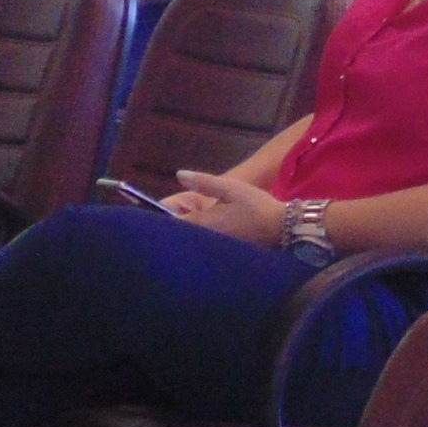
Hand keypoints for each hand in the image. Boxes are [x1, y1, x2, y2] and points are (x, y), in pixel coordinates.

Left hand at [162, 168, 286, 245]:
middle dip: (167, 226)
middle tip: (155, 217)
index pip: (172, 223)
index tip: (146, 209)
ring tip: (172, 224)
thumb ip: (204, 182)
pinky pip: (201, 246)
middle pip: (179, 234)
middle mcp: (205, 238)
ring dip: (180, 234)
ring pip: (190, 241)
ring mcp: (213, 247)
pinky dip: (194, 240)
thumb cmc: (255, 205)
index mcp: (204, 222)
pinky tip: (195, 235)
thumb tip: (178, 175)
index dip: (159, 216)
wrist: (281, 228)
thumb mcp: (231, 187)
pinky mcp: (222, 251)